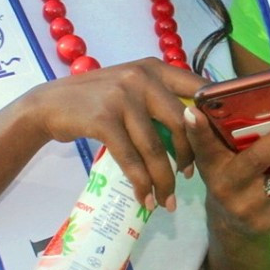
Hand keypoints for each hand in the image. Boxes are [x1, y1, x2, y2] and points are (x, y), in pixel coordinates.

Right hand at [14, 59, 208, 210]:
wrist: (49, 105)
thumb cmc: (95, 100)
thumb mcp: (131, 87)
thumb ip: (160, 98)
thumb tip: (198, 128)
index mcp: (154, 68)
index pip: (198, 89)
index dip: (214, 117)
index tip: (221, 143)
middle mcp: (141, 78)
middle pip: (182, 124)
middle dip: (189, 156)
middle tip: (189, 176)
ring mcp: (122, 98)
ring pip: (156, 148)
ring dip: (164, 180)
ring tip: (167, 200)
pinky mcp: (103, 120)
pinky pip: (131, 159)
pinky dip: (141, 183)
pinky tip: (145, 197)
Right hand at [186, 105, 269, 241]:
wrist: (232, 229)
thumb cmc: (230, 177)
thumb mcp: (221, 160)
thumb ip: (226, 135)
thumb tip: (248, 97)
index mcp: (212, 167)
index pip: (205, 147)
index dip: (198, 132)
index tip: (194, 112)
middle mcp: (228, 187)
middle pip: (259, 158)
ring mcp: (252, 207)